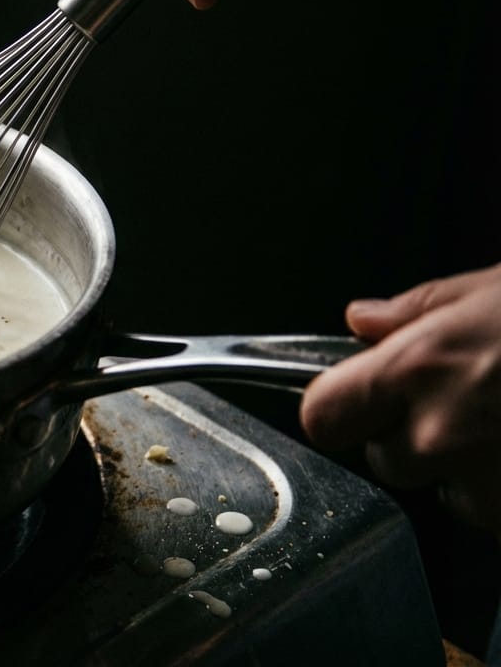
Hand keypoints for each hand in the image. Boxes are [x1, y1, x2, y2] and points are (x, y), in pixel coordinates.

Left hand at [301, 264, 500, 534]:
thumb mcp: (495, 290)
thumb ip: (419, 310)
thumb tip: (364, 318)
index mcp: (419, 368)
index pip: (321, 414)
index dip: (337, 408)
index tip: (356, 400)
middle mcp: (442, 434)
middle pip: (387, 458)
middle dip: (418, 438)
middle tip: (472, 402)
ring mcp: (485, 484)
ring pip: (451, 494)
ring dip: (473, 471)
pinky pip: (494, 514)